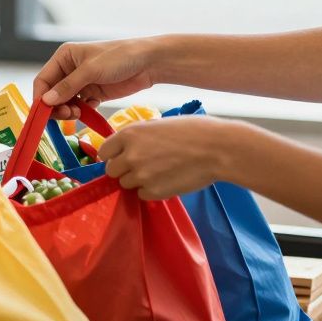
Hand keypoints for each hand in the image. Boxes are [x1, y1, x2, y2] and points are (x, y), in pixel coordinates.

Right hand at [33, 38, 157, 119]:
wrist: (148, 63)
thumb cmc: (120, 57)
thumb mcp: (90, 70)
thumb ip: (68, 86)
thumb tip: (46, 101)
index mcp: (64, 57)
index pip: (43, 80)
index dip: (41, 98)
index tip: (44, 113)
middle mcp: (69, 69)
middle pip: (51, 95)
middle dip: (56, 107)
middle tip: (68, 115)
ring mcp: (81, 83)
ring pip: (64, 103)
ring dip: (68, 111)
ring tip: (78, 113)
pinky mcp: (93, 93)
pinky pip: (79, 107)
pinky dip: (81, 112)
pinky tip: (90, 109)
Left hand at [100, 116, 234, 199]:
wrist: (217, 149)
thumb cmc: (193, 131)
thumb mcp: (157, 125)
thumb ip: (138, 138)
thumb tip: (126, 149)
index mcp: (129, 134)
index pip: (104, 151)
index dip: (112, 155)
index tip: (120, 157)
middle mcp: (129, 155)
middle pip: (112, 171)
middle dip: (123, 170)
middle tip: (142, 166)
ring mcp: (141, 175)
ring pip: (126, 184)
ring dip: (138, 181)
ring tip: (159, 172)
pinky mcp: (154, 192)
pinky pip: (143, 195)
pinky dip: (152, 191)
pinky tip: (167, 180)